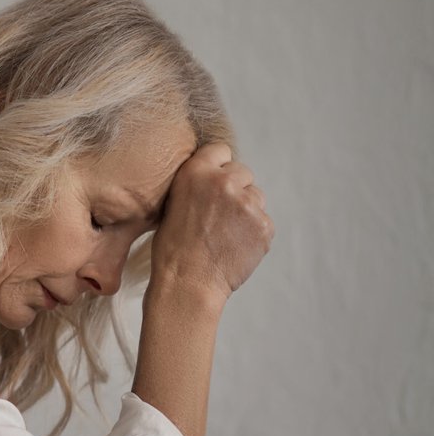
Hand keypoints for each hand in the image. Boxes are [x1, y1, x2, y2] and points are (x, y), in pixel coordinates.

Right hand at [150, 142, 274, 303]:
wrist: (187, 284)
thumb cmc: (172, 250)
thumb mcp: (171, 205)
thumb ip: (196, 185)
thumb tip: (215, 178)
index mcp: (195, 173)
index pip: (220, 150)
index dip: (217, 166)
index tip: (213, 182)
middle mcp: (224, 182)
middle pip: (243, 172)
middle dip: (235, 189)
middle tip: (218, 215)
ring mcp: (248, 204)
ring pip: (256, 197)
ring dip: (245, 211)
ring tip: (225, 234)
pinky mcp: (264, 225)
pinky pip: (263, 221)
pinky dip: (253, 232)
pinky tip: (234, 246)